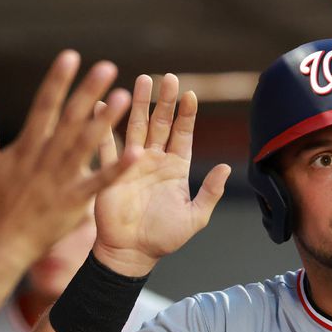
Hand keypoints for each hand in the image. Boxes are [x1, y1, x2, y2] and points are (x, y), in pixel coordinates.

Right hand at [0, 50, 132, 265]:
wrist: (1, 243)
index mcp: (25, 146)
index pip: (42, 106)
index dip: (57, 81)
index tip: (70, 56)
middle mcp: (44, 158)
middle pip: (68, 119)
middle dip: (87, 92)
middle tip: (107, 66)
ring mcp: (60, 179)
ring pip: (85, 144)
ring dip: (105, 121)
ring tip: (124, 97)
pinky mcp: (74, 201)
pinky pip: (99, 182)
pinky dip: (117, 168)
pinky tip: (136, 153)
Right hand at [91, 73, 231, 275]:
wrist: (132, 253)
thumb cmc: (164, 238)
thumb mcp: (196, 217)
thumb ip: (211, 192)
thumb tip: (227, 166)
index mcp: (176, 169)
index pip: (183, 135)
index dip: (187, 115)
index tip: (190, 94)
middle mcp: (154, 161)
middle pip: (161, 124)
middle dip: (164, 101)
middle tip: (167, 78)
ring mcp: (132, 163)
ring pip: (137, 127)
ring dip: (139, 104)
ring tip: (142, 80)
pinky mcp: (112, 171)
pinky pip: (108, 144)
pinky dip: (105, 124)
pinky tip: (104, 103)